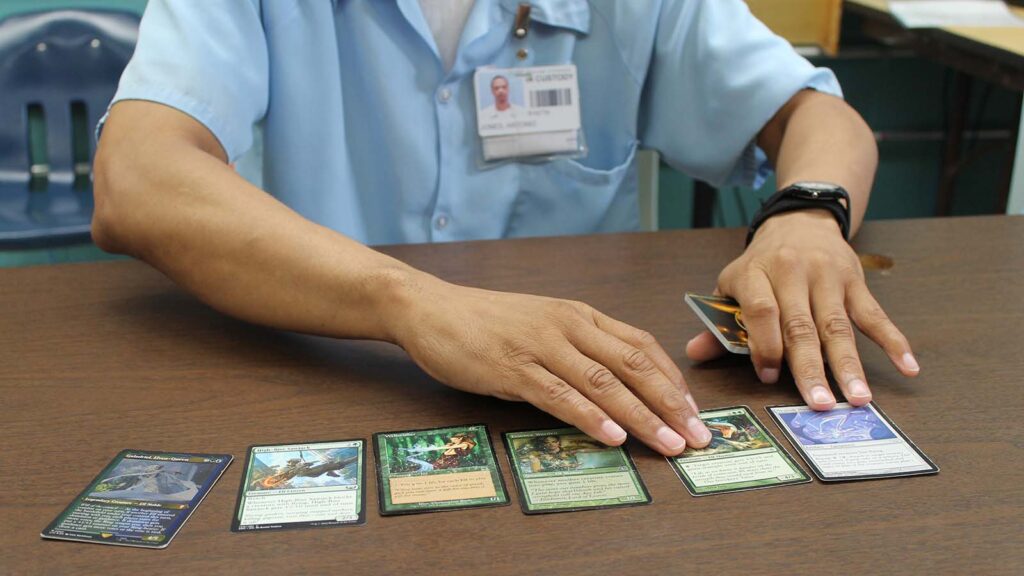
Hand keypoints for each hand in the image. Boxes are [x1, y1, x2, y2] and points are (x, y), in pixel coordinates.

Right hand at [389, 274, 711, 455]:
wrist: (430, 309)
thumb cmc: (486, 321)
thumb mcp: (542, 325)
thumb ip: (578, 348)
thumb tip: (616, 386)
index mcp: (579, 315)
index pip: (640, 345)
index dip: (671, 379)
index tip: (693, 409)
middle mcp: (568, 326)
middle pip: (633, 365)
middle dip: (671, 402)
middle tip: (698, 434)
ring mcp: (541, 346)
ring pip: (604, 383)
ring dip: (642, 416)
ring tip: (669, 443)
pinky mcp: (513, 368)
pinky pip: (560, 395)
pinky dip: (591, 417)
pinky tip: (613, 436)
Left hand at [686, 210, 918, 409]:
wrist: (800, 221)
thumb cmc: (762, 264)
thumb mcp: (732, 284)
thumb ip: (718, 322)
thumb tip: (695, 353)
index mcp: (756, 274)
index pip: (762, 311)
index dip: (765, 346)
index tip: (768, 378)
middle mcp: (793, 273)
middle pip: (802, 325)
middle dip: (811, 367)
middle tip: (820, 403)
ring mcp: (828, 277)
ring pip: (838, 326)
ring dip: (849, 364)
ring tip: (858, 398)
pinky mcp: (856, 282)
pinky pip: (875, 314)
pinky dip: (894, 341)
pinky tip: (908, 366)